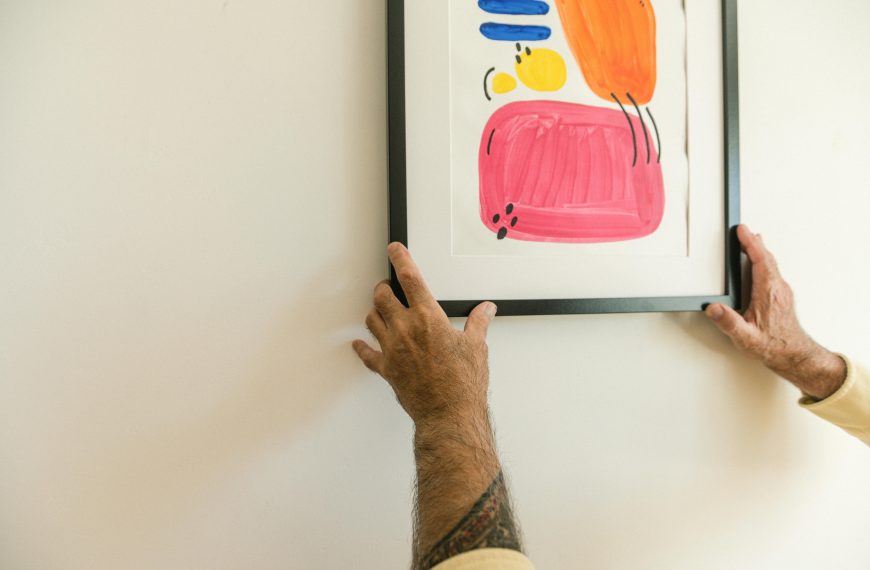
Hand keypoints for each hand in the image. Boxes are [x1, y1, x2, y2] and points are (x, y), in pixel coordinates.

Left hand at [353, 243, 497, 424]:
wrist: (449, 414)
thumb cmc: (463, 383)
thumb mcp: (477, 347)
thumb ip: (479, 323)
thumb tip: (486, 310)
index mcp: (429, 318)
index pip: (410, 279)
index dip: (400, 260)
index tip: (395, 250)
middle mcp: (406, 330)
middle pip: (382, 297)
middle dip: (384, 288)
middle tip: (388, 286)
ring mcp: (393, 350)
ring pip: (371, 320)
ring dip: (374, 312)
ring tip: (381, 310)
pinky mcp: (387, 370)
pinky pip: (367, 354)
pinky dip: (361, 347)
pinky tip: (359, 344)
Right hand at [705, 225, 845, 399]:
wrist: (795, 356)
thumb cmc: (773, 347)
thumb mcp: (745, 338)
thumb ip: (728, 322)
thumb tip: (713, 308)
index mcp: (768, 293)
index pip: (760, 261)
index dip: (750, 244)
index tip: (742, 230)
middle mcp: (778, 289)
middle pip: (766, 258)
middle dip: (754, 243)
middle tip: (743, 231)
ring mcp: (782, 292)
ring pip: (770, 264)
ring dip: (759, 251)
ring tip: (751, 241)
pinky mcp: (781, 297)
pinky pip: (772, 272)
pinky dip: (763, 262)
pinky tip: (758, 264)